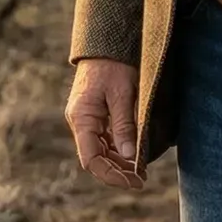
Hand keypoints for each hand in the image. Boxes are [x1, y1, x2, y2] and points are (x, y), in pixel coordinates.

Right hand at [66, 57, 143, 188]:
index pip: (91, 159)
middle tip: (141, 180)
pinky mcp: (95, 114)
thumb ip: (124, 125)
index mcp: (81, 118)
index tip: (132, 181)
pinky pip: (104, 139)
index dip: (110, 175)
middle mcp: (80, 121)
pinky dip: (117, 150)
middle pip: (95, 158)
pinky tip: (133, 156)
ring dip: (118, 163)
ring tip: (140, 172)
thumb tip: (130, 157)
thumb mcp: (122, 93)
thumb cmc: (114, 64)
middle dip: (117, 172)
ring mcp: (87, 118)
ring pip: (100, 150)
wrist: (107, 41)